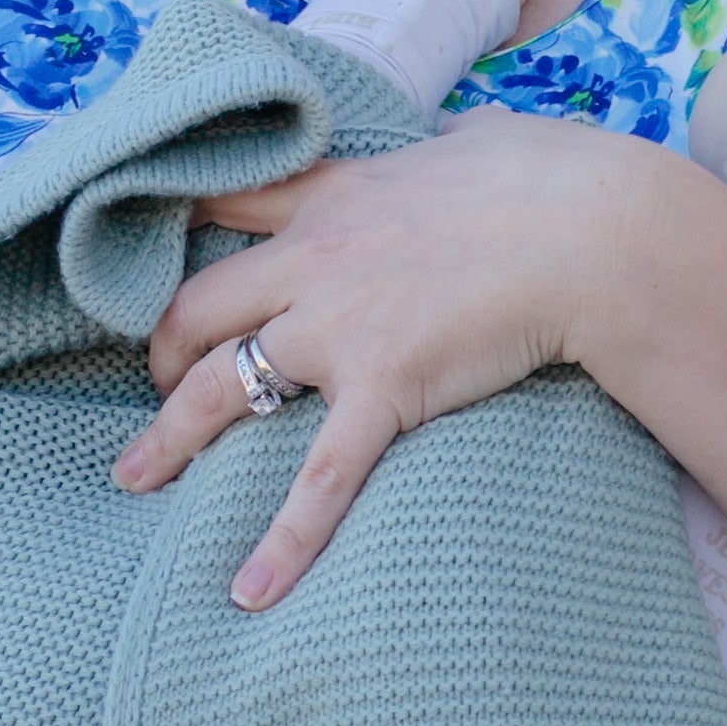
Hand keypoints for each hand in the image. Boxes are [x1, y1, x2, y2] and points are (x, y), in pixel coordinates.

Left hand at [115, 106, 658, 609]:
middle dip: (164, 351)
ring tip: (135, 476)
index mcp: (338, 196)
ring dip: (170, 434)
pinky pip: (319, 475)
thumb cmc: (556, 180)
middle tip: (156, 387)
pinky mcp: (382, 387)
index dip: (182, 231)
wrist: (591, 231)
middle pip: (201, 304)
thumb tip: (474, 136)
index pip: (233, 202)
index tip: (149, 256)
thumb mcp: (485, 142)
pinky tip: (250, 590)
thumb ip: (458, 145)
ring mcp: (340, 326)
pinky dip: (281, 538)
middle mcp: (316, 259)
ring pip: (225, 382)